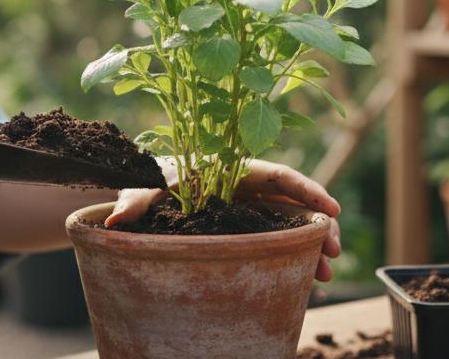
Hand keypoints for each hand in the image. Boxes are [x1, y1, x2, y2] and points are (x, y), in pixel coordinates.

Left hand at [105, 158, 342, 280]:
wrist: (144, 191)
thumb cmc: (147, 180)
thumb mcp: (142, 186)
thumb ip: (134, 201)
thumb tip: (114, 223)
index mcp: (234, 169)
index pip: (280, 175)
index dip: (309, 190)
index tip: (333, 208)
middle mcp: (248, 189)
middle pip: (294, 203)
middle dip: (319, 225)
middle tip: (334, 251)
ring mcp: (250, 210)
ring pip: (291, 225)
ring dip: (311, 247)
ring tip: (326, 274)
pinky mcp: (246, 229)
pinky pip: (276, 241)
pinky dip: (294, 258)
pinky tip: (307, 279)